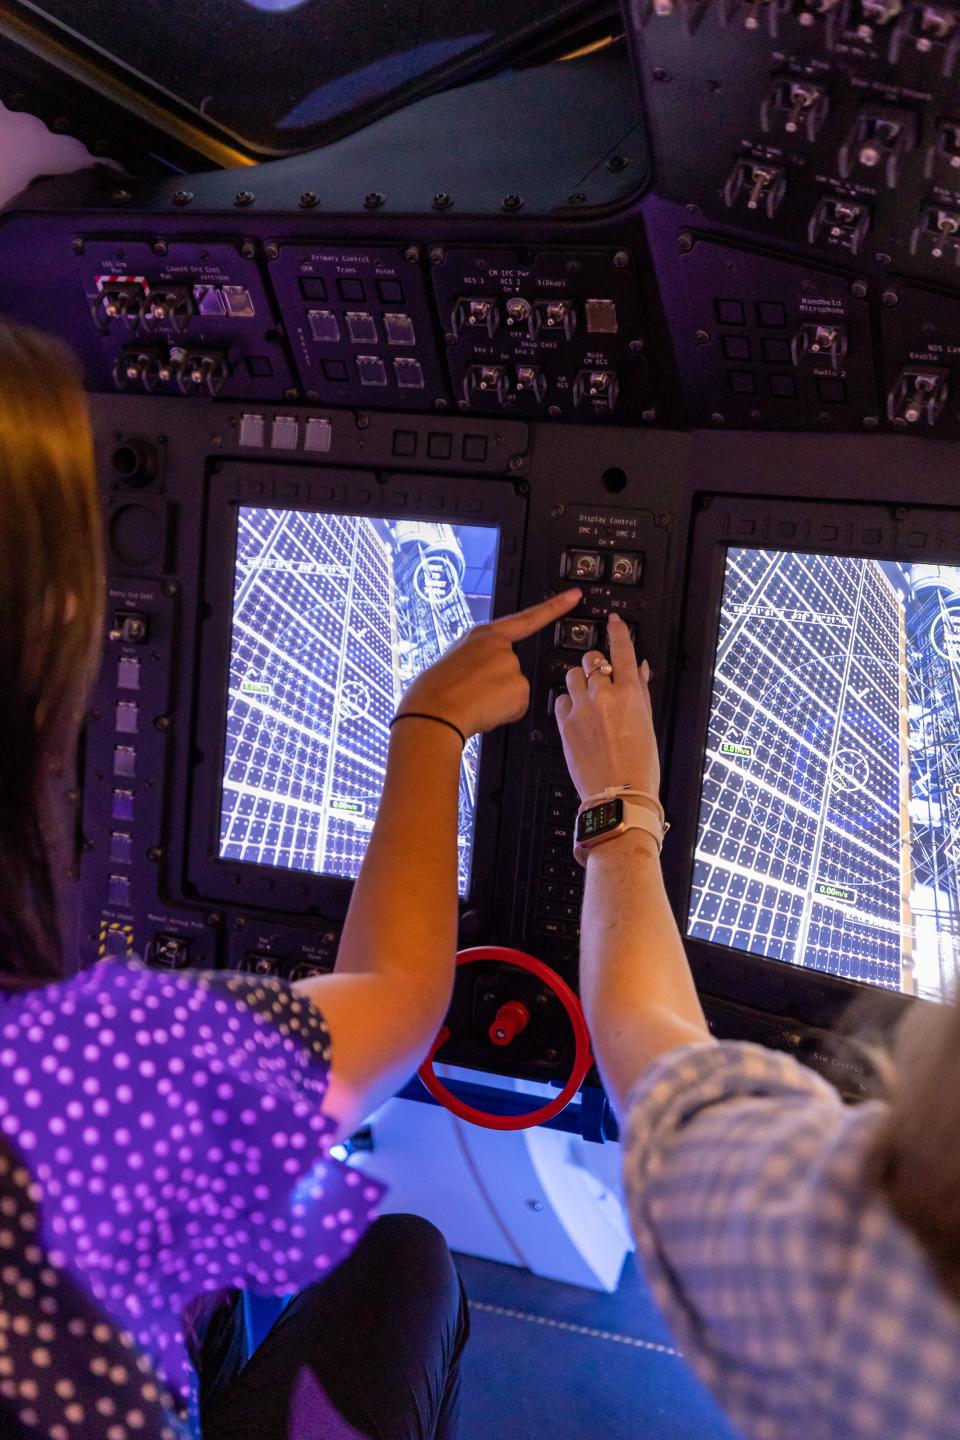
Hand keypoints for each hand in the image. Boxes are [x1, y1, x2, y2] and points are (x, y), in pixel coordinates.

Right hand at [397, 589, 581, 739]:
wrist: (432, 713)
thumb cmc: (433, 692)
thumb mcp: (455, 662)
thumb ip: (478, 661)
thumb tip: (485, 677)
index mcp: (482, 635)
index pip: (526, 618)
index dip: (553, 607)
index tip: (573, 597)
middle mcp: (501, 647)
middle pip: (513, 669)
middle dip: (499, 685)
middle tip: (473, 694)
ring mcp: (512, 666)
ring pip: (515, 691)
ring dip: (499, 701)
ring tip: (473, 702)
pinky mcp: (520, 687)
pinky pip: (517, 707)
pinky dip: (504, 714)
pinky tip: (484, 711)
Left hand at [554, 612, 660, 802]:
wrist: (619, 795)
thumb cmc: (639, 765)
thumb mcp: (648, 723)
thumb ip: (641, 691)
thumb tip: (640, 670)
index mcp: (630, 692)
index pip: (621, 649)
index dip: (617, 630)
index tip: (613, 621)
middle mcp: (603, 696)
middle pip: (592, 661)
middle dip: (596, 666)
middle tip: (601, 679)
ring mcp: (581, 709)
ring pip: (572, 677)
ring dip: (580, 681)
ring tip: (588, 698)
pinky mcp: (565, 724)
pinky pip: (561, 700)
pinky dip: (568, 702)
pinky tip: (577, 714)